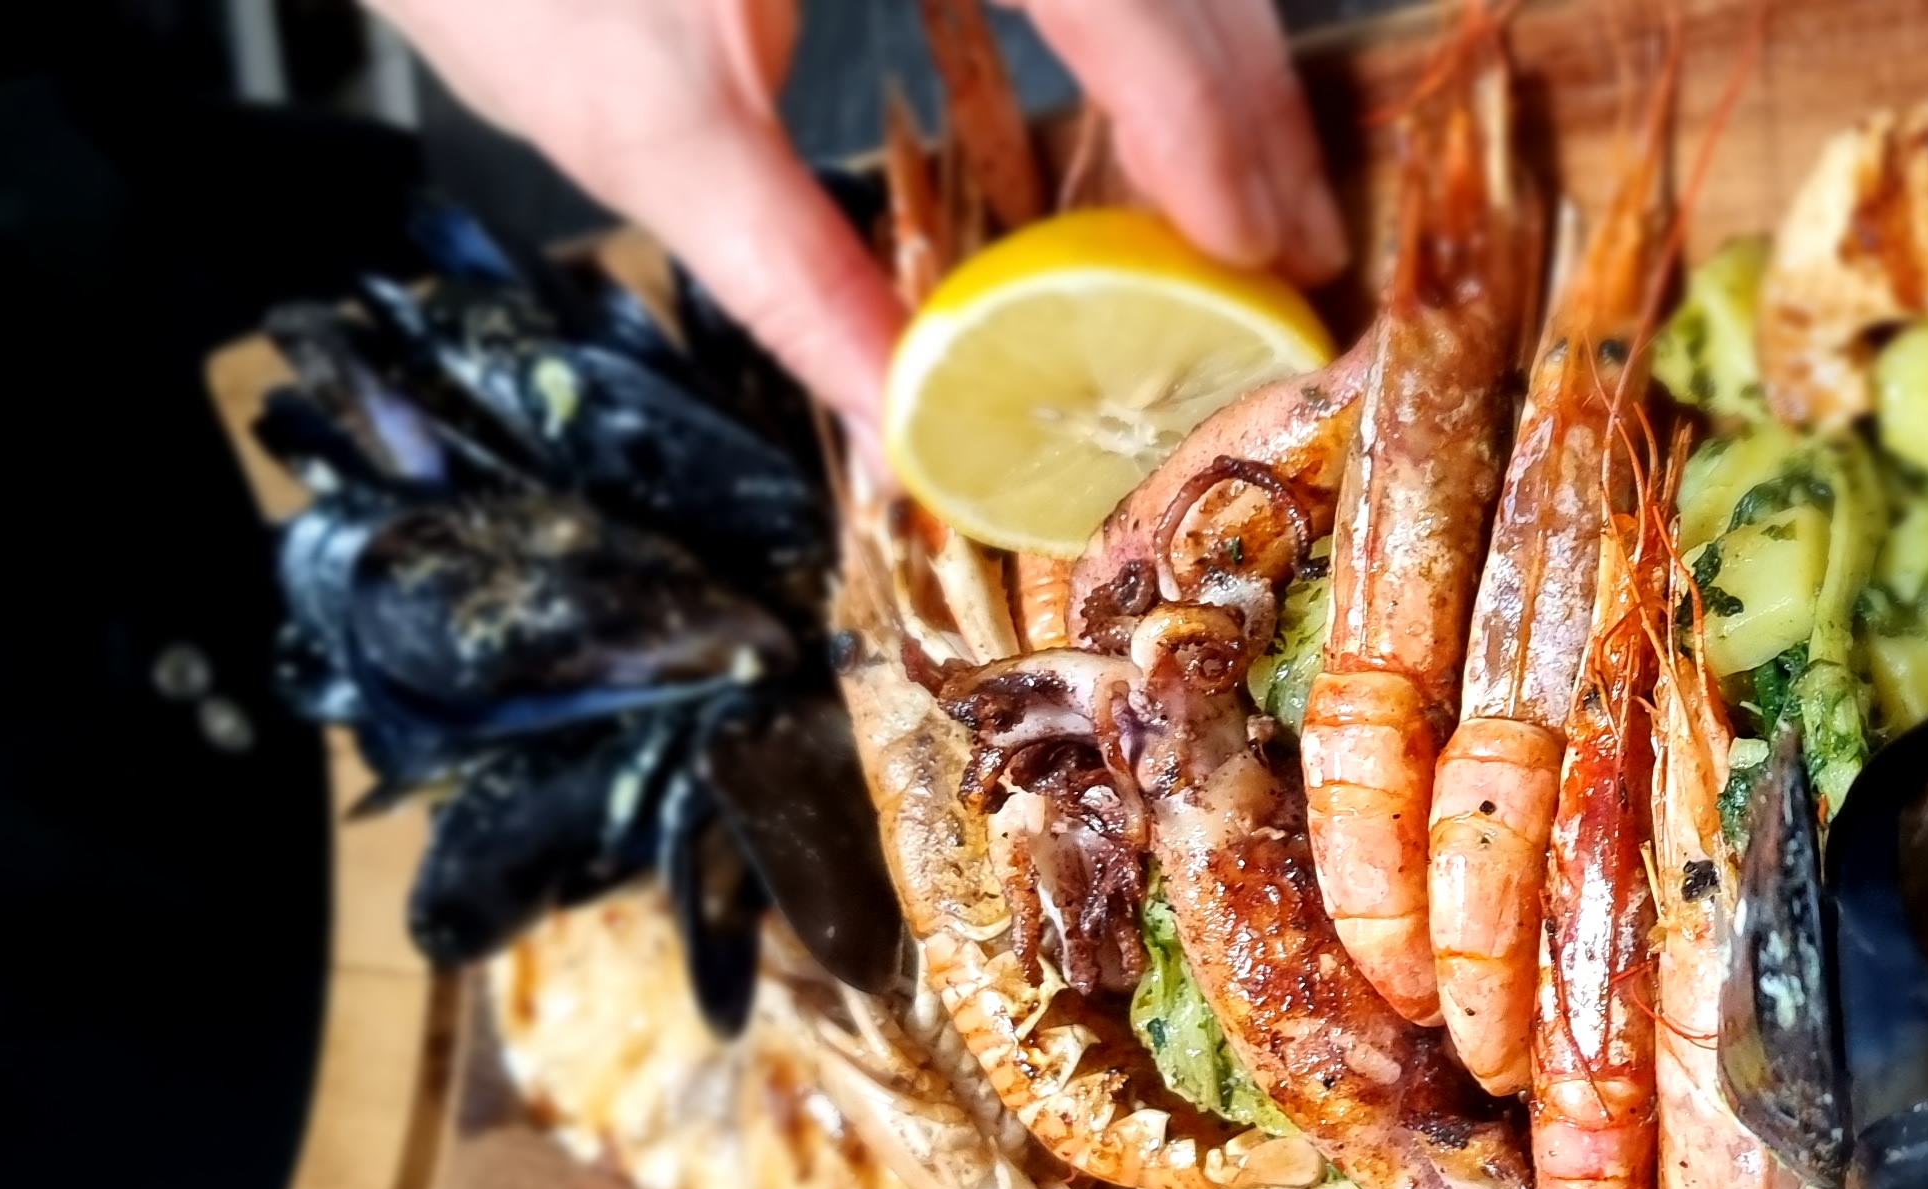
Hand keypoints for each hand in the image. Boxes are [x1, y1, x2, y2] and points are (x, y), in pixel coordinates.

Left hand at [376, 0, 1348, 439]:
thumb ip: (788, 266)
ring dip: (1205, 49)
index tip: (1255, 249)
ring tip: (1234, 190)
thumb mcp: (639, 124)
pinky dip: (1137, 9)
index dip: (1206, 127)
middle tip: (1288, 245)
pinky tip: (1142, 93)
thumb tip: (906, 410)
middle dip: (1242, 96)